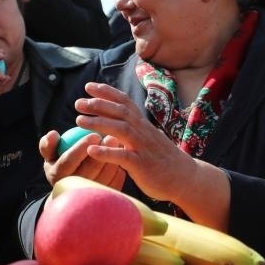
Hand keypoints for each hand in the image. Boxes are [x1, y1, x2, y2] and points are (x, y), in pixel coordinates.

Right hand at [39, 129, 125, 189]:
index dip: (81, 148)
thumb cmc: (61, 164)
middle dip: (102, 152)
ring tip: (120, 142)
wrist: (72, 190)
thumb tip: (53, 133)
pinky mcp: (105, 196)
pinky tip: (124, 154)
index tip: (94, 134)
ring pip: (106, 176)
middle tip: (112, 136)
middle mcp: (73, 187)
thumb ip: (48, 145)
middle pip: (90, 170)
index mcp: (58, 175)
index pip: (69, 162)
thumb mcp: (50, 156)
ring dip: (114, 158)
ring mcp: (90, 194)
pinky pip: (116, 181)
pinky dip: (120, 166)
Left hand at [71, 82, 198, 202]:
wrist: (185, 178)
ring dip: (99, 123)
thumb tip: (110, 129)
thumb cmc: (163, 161)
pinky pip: (124, 156)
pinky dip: (107, 152)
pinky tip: (92, 150)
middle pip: (121, 112)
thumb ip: (131, 133)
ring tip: (79, 120)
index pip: (125, 102)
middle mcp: (143, 132)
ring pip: (121, 129)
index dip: (107, 92)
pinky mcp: (143, 165)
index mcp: (143, 126)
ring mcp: (143, 148)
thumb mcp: (147, 141)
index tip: (89, 86)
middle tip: (78, 103)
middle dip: (98, 104)